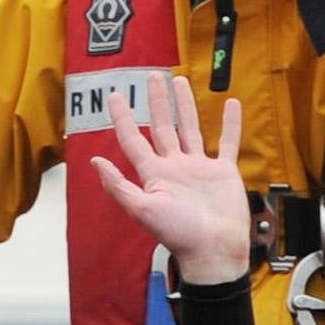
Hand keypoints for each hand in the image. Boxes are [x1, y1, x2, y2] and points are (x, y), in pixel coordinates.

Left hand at [91, 74, 248, 284]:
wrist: (213, 249)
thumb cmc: (178, 233)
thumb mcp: (142, 209)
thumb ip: (118, 185)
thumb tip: (94, 162)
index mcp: (153, 175)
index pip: (133, 140)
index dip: (123, 118)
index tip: (115, 96)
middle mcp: (174, 167)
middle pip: (162, 126)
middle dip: (155, 102)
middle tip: (152, 76)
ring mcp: (198, 168)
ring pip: (190, 127)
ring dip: (184, 105)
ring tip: (180, 82)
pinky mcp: (223, 171)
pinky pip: (227, 142)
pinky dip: (230, 124)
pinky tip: (230, 105)